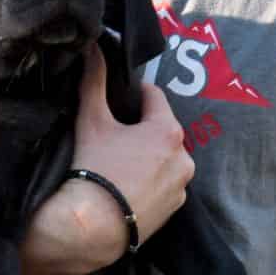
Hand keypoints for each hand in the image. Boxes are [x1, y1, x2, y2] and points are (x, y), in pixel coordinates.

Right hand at [26, 45, 192, 274]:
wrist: (93, 226)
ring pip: (165, 158)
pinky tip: (129, 187)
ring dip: (149, 157)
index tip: (118, 104)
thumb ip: (94, 82)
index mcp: (168, 130)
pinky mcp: (176, 208)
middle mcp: (184, 155)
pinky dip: (152, 181)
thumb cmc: (94, 169)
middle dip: (142, 130)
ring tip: (121, 166)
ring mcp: (182, 184)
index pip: (154, 97)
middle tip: (115, 139)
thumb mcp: (91, 121)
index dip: (134, 96)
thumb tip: (93, 48)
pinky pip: (166, 184)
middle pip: (162, 129)